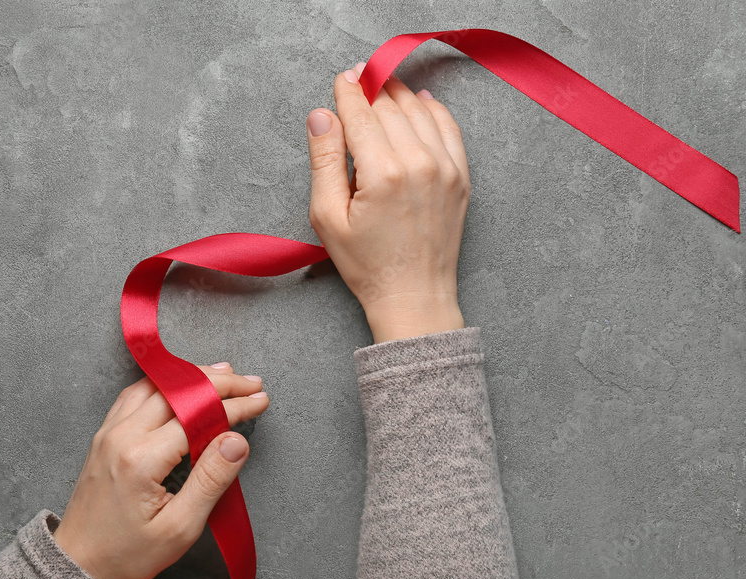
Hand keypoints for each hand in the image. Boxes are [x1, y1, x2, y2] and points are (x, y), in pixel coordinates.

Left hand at [52, 362, 267, 578]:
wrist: (78, 563)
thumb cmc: (128, 553)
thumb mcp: (179, 528)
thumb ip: (211, 480)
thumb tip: (237, 441)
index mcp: (141, 459)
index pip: (198, 415)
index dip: (235, 405)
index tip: (261, 400)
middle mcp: (122, 435)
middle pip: (177, 390)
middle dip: (219, 382)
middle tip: (251, 383)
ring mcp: (109, 432)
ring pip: (155, 385)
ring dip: (192, 377)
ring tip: (225, 375)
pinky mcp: (105, 434)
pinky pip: (135, 394)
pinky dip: (165, 383)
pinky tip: (182, 384)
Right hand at [305, 61, 469, 342]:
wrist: (413, 296)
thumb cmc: (367, 264)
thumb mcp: (327, 217)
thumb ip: (324, 161)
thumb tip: (321, 116)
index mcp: (382, 173)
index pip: (361, 114)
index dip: (348, 91)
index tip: (342, 78)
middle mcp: (418, 163)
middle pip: (389, 108)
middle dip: (371, 90)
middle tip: (358, 78)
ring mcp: (445, 168)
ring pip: (419, 112)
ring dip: (399, 94)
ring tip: (383, 86)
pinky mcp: (460, 177)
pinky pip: (449, 127)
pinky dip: (433, 109)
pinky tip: (419, 102)